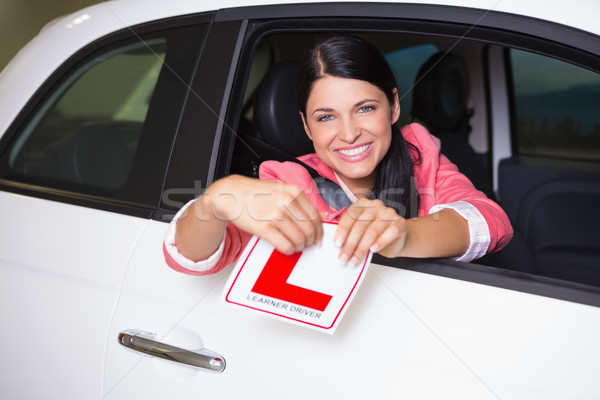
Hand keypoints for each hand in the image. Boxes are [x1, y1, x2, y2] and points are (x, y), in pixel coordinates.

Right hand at [206, 175, 323, 254]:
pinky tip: (286, 248)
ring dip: (300, 247)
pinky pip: (285, 245)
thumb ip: (301, 203)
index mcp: (293, 191)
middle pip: (309, 229)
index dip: (319, 231)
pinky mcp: (264, 227)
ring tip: (296, 246)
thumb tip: (324, 216)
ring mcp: (275, 214)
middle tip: (307, 245)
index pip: (315, 216)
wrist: (230, 194)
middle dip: (310, 241)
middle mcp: (286, 201)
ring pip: (299, 239)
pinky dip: (289, 250)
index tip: (317, 238)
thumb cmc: (255, 194)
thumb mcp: (282, 191)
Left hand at [334, 198, 407, 264]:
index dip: (342, 231)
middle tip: (344, 257)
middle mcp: (375, 206)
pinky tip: (373, 250)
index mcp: (362, 204)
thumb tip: (337, 243)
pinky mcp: (400, 223)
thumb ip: (349, 231)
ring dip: (361, 248)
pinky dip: (381, 242)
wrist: (396, 237)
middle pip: (360, 225)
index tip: (337, 244)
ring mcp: (389, 213)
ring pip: (372, 231)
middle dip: (350, 244)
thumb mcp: (360, 229)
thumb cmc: (375, 233)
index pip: (350, 215)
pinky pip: (390, 232)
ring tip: (355, 259)